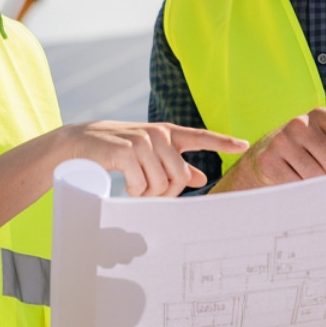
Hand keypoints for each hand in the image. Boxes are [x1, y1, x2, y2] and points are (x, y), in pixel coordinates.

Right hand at [61, 121, 248, 196]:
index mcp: (169, 134)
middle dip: (165, 192)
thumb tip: (201, 177)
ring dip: (146, 193)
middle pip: (180, 177)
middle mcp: (159, 134)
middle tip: (148, 190)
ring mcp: (142, 141)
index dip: (223, 142)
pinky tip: (125, 182)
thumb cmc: (120, 150)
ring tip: (134, 184)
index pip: (201, 137)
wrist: (82, 143)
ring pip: (161, 184)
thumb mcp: (151, 154)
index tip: (243, 145)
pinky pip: (141, 185)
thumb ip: (175, 163)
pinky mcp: (125, 152)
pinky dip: (133, 190)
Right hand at [216, 107, 325, 191]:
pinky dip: (303, 191)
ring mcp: (281, 141)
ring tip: (315, 182)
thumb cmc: (308, 150)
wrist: (265, 154)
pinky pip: (296, 185)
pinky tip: (299, 185)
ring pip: (314, 175)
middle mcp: (299, 124)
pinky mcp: (269, 160)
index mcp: (319, 117)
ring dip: (320, 186)